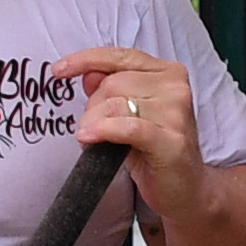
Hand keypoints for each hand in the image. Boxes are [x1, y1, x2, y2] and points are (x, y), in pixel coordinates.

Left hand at [62, 45, 210, 214]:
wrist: (186, 189)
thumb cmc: (155, 151)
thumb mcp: (129, 115)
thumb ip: (111, 90)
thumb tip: (88, 73)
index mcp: (168, 73)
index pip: (120, 56)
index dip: (85, 60)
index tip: (58, 71)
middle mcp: (176, 88)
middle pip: (113, 83)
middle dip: (92, 108)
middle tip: (92, 130)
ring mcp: (177, 113)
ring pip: (115, 105)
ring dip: (94, 124)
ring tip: (95, 141)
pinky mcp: (171, 141)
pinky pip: (128, 127)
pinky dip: (104, 131)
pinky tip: (88, 138)